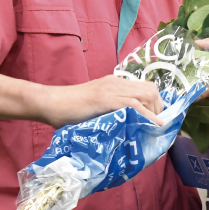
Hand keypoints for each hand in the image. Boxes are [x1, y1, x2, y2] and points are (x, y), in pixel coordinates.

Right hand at [41, 76, 164, 127]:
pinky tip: (154, 124)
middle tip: (157, 124)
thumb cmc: (67, 109)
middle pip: (150, 89)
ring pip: (146, 94)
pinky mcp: (106, 98)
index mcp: (114, 83)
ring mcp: (111, 89)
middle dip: (159, 107)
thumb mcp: (94, 107)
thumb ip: (109, 111)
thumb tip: (124, 127)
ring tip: (155, 126)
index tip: (157, 118)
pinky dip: (148, 115)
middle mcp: (116, 82)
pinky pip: (134, 104)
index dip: (155, 102)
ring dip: (155, 111)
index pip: (145, 86)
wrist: (49, 103)